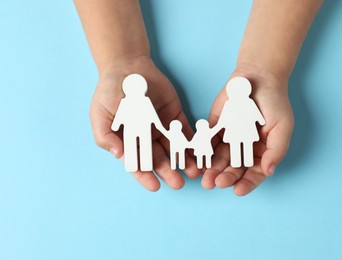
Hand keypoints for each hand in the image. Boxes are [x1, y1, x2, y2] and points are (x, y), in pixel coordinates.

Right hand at [90, 55, 199, 190]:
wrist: (127, 66)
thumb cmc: (109, 91)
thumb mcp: (100, 114)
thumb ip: (105, 136)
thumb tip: (117, 155)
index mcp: (129, 141)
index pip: (137, 163)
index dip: (145, 176)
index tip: (155, 186)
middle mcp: (147, 138)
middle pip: (159, 159)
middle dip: (169, 172)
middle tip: (179, 183)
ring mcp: (163, 128)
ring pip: (175, 149)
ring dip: (184, 161)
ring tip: (194, 172)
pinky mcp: (176, 116)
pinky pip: (186, 132)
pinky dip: (193, 142)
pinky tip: (200, 152)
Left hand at [202, 67, 293, 195]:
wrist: (257, 77)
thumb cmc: (275, 103)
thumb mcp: (282, 127)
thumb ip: (276, 150)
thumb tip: (269, 171)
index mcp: (262, 152)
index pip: (254, 173)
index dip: (247, 183)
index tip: (238, 190)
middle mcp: (244, 150)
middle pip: (234, 169)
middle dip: (225, 178)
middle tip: (216, 183)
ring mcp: (228, 140)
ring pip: (219, 159)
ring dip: (212, 170)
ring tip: (205, 178)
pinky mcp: (215, 128)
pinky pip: (208, 142)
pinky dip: (202, 151)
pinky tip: (198, 160)